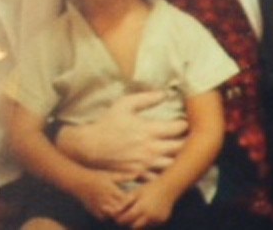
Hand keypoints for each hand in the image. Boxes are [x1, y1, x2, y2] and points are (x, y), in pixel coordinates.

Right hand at [58, 90, 186, 175]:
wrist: (88, 147)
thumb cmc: (107, 123)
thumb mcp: (124, 104)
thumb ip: (146, 98)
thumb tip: (165, 94)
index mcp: (149, 130)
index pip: (180, 128)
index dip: (184, 124)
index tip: (181, 123)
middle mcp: (150, 149)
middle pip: (181, 147)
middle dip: (185, 141)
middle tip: (182, 138)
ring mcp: (144, 164)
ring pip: (172, 164)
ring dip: (176, 158)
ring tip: (173, 152)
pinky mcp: (138, 175)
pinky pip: (158, 177)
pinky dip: (163, 172)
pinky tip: (160, 164)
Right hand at [71, 170, 130, 220]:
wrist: (79, 182)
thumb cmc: (97, 177)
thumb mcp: (111, 175)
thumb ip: (124, 177)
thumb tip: (138, 174)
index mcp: (111, 189)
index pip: (124, 199)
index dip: (129, 200)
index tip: (133, 198)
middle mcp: (104, 199)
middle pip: (118, 209)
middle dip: (124, 208)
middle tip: (128, 206)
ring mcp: (98, 205)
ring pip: (110, 215)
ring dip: (116, 213)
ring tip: (120, 209)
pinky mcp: (92, 209)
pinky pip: (102, 217)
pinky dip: (107, 216)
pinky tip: (110, 212)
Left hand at [112, 181, 177, 228]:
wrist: (170, 186)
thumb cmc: (150, 188)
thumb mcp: (136, 193)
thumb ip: (124, 203)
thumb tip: (113, 212)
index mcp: (141, 207)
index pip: (125, 220)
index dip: (120, 218)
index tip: (120, 215)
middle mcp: (150, 215)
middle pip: (133, 227)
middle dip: (130, 222)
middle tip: (130, 215)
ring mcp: (157, 219)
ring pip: (143, 227)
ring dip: (139, 223)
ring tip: (140, 212)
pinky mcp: (163, 220)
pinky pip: (151, 225)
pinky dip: (148, 221)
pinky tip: (149, 212)